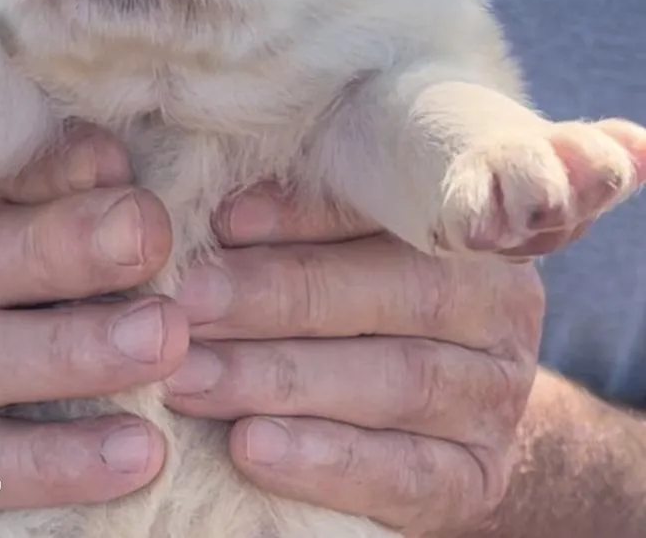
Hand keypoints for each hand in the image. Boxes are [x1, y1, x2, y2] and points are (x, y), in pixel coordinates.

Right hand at [0, 128, 187, 535]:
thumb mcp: (20, 253)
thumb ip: (59, 208)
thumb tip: (112, 167)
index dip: (45, 171)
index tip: (119, 166)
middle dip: (61, 248)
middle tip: (148, 240)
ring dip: (70, 352)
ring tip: (162, 342)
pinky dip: (54, 461)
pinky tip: (136, 450)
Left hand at [165, 187, 545, 536]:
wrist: (425, 420)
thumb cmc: (354, 303)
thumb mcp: (337, 248)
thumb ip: (294, 223)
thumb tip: (211, 206)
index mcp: (464, 230)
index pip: (390, 211)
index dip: (303, 214)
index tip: (222, 222)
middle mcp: (498, 308)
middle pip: (396, 293)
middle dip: (278, 297)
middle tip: (187, 304)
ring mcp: (496, 398)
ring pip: (398, 381)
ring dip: (281, 378)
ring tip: (191, 378)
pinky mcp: (478, 479)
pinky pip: (407, 474)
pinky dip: (323, 462)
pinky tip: (248, 447)